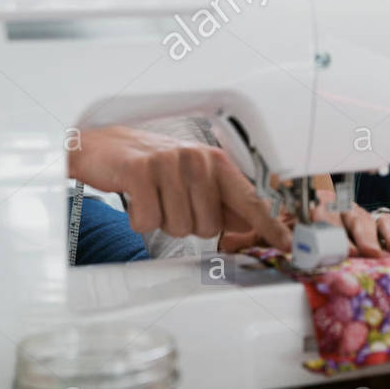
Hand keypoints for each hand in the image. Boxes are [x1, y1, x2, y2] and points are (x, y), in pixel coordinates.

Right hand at [67, 126, 290, 250]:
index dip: (269, 224)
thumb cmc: (149, 163)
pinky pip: (149, 222)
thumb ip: (221, 199)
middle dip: (187, 223)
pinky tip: (136, 197)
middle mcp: (197, 159)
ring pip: (178, 227)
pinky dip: (140, 218)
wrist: (102, 145)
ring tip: (153, 196)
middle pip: (208, 226)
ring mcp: (169, 163)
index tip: (287, 243)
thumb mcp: (191, 176)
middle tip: (169, 201)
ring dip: (162, 221)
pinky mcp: (140, 172)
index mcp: (215, 161)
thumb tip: (249, 221)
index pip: (249, 198)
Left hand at [218, 177, 389, 256]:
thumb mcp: (267, 228)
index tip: (313, 240)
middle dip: (347, 234)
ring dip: (372, 236)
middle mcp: (331, 206)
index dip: (314, 224)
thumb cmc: (290, 225)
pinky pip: (386, 221)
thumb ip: (252, 237)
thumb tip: (229, 246)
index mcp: (303, 205)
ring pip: (364, 218)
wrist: (308, 210)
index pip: (308, 210)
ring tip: (377, 252)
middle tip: (354, 252)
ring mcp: (353, 213)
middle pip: (339, 214)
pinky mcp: (373, 222)